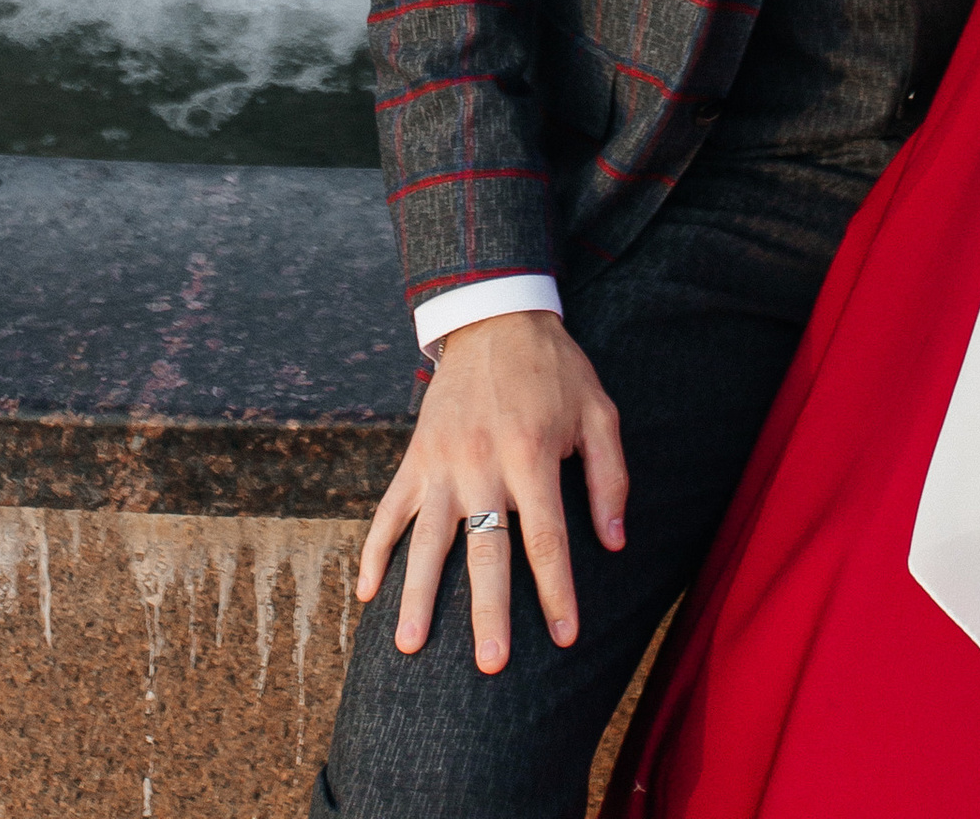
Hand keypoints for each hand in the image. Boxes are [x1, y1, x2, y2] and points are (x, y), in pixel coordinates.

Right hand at [355, 311, 628, 671]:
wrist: (494, 314)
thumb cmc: (555, 370)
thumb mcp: (599, 411)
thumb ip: (609, 478)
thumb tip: (614, 543)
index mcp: (532, 453)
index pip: (547, 536)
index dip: (557, 589)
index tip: (565, 636)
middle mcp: (483, 462)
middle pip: (486, 549)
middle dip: (489, 610)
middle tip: (490, 666)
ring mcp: (442, 462)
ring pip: (427, 540)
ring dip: (418, 595)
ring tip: (410, 646)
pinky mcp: (415, 457)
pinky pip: (389, 511)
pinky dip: (375, 551)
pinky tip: (366, 594)